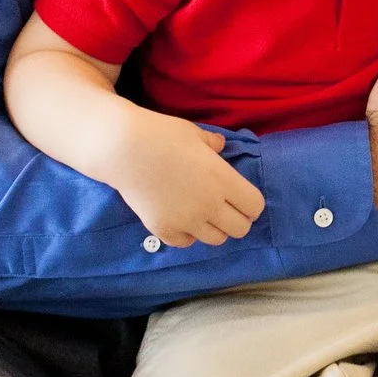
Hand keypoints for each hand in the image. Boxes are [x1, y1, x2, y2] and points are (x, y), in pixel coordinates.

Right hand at [111, 113, 266, 247]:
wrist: (123, 149)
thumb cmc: (163, 135)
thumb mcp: (195, 134)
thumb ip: (213, 144)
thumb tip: (221, 145)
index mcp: (223, 180)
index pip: (254, 207)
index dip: (251, 203)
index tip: (243, 198)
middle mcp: (209, 205)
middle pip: (240, 229)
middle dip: (238, 219)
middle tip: (226, 208)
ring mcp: (186, 221)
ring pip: (216, 240)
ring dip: (215, 228)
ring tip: (204, 214)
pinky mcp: (164, 230)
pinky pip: (186, 242)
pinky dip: (188, 234)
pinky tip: (182, 218)